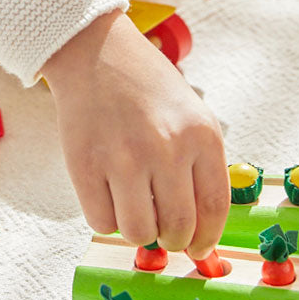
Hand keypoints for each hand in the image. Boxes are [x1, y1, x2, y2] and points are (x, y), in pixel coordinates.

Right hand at [44, 10, 228, 256]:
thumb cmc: (145, 86)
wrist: (95, 52)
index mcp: (201, 135)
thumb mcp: (191, 115)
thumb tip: (198, 231)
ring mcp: (123, 158)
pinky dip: (106, 217)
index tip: (197, 247)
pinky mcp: (85, 165)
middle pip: (177, 227)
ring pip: (139, 232)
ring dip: (139, 230)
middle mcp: (166, 148)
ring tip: (134, 207)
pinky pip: (101, 221)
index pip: (214, 209)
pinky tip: (108, 194)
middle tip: (163, 231)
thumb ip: (199, 166)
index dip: (206, 238)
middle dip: (172, 239)